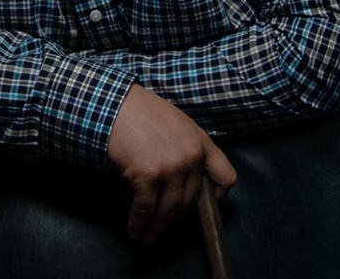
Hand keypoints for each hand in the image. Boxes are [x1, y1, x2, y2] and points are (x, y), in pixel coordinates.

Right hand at [106, 83, 236, 243]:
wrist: (113, 103)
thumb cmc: (139, 111)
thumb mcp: (174, 123)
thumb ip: (184, 147)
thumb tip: (182, 179)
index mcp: (200, 141)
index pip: (226, 176)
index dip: (217, 196)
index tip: (202, 204)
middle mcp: (190, 155)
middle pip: (190, 200)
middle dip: (175, 217)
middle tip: (162, 227)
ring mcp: (171, 166)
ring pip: (170, 209)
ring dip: (157, 228)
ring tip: (147, 236)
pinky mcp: (149, 175)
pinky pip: (147, 209)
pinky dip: (139, 223)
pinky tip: (134, 229)